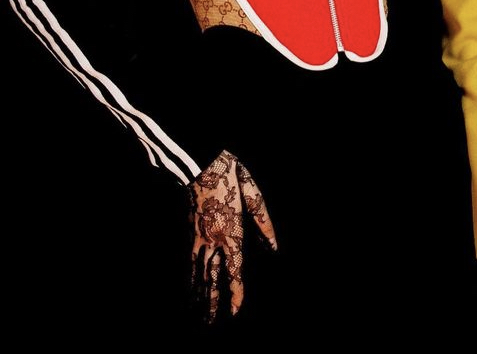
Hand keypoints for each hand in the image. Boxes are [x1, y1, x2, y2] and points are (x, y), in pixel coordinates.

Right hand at [189, 150, 277, 323]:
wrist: (202, 163)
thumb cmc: (232, 176)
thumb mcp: (255, 195)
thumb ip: (264, 224)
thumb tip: (274, 247)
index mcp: (231, 232)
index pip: (234, 270)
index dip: (235, 294)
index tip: (235, 313)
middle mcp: (213, 240)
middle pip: (212, 278)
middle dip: (213, 303)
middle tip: (211, 325)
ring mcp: (200, 236)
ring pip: (199, 272)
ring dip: (200, 295)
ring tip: (201, 313)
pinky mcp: (192, 231)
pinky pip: (191, 260)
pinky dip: (191, 276)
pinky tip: (191, 285)